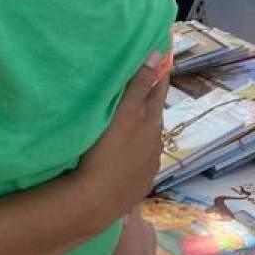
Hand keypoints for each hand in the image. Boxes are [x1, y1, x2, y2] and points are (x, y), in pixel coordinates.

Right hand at [77, 55, 167, 220]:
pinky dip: (136, 155)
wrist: (96, 200)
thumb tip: (157, 55)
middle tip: (138, 93)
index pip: (159, 91)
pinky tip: (124, 157)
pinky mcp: (141, 183)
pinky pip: (141, 163)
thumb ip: (139, 84)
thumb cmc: (105, 150)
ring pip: (149, 140)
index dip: (158, 76)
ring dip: (142, 131)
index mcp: (151, 122)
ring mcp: (150, 165)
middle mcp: (157, 142)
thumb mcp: (123, 112)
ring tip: (128, 126)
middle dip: (149, 103)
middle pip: (154, 116)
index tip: (158, 62)